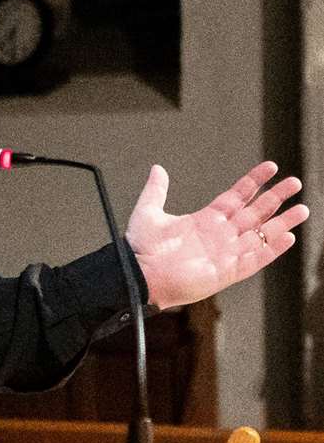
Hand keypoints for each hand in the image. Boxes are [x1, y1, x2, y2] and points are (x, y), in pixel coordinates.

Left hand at [126, 161, 307, 309]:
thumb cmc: (140, 248)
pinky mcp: (227, 272)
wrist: (138, 275)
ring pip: (261, 235)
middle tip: (295, 182)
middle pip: (255, 212)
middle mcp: (220, 235)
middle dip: (275, 197)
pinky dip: (271, 250)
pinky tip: (288, 238)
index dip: (253, 182)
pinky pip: (255, 260)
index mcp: (205, 220)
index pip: (236, 196)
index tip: (271, 167)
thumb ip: (156, 190)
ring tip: (303, 209)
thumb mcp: (148, 212)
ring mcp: (226, 253)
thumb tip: (157, 168)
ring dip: (282, 223)